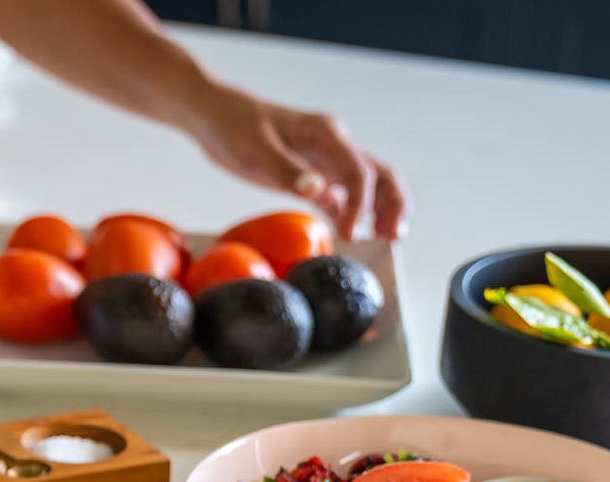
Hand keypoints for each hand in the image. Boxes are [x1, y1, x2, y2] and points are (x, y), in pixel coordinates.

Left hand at [180, 83, 406, 240]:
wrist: (215, 115)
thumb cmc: (233, 129)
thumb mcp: (255, 153)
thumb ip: (289, 173)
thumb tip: (325, 194)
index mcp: (325, 134)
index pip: (359, 172)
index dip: (361, 205)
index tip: (350, 234)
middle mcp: (333, 144)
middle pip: (379, 173)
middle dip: (392, 203)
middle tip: (394, 236)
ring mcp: (325, 158)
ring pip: (367, 184)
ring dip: (381, 209)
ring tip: (387, 238)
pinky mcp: (312, 173)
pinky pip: (342, 194)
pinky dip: (353, 213)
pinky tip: (353, 235)